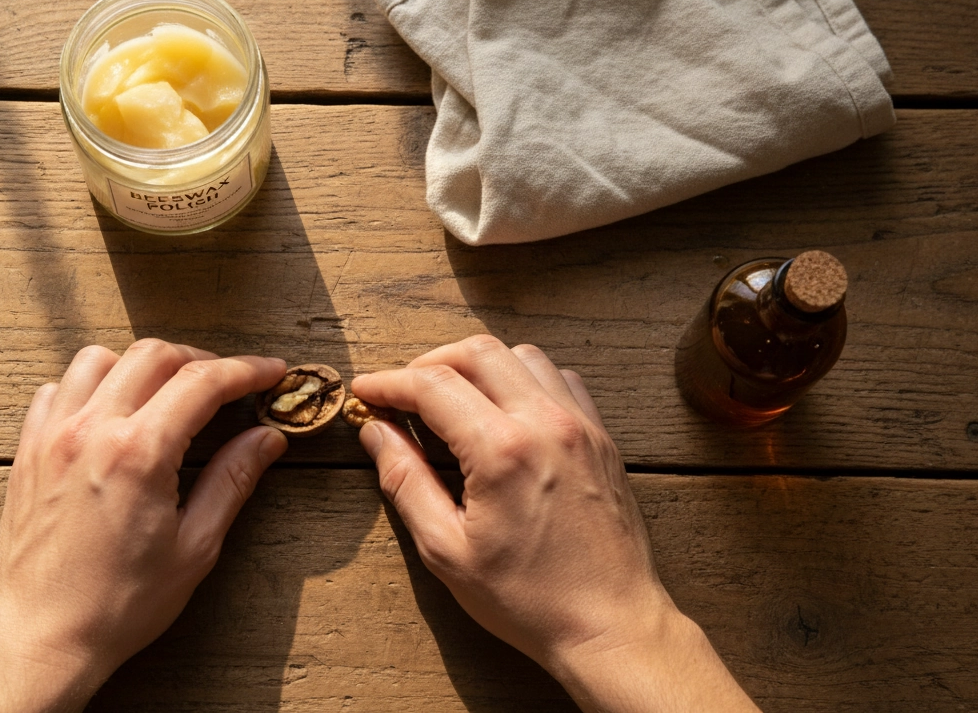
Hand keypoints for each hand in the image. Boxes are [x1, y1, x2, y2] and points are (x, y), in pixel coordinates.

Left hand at [0, 340, 287, 712]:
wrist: (41, 639)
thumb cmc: (117, 606)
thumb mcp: (194, 548)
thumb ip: (232, 481)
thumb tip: (266, 439)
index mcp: (138, 454)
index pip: (203, 382)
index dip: (247, 370)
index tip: (271, 372)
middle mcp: (90, 431)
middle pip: (153, 355)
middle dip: (200, 360)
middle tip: (228, 383)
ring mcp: (52, 437)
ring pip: (99, 358)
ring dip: (141, 364)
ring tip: (168, 391)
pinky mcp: (27, 451)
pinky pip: (56, 389)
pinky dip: (90, 385)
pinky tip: (111, 411)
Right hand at [352, 336, 758, 712]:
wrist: (611, 625)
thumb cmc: (529, 600)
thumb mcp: (447, 550)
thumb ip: (406, 482)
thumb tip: (377, 433)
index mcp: (502, 451)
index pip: (432, 385)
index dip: (389, 382)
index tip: (366, 391)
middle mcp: (545, 423)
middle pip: (477, 352)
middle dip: (429, 363)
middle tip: (403, 394)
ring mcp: (580, 425)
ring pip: (521, 356)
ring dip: (478, 366)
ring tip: (452, 401)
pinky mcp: (601, 437)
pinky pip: (558, 379)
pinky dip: (522, 380)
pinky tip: (504, 412)